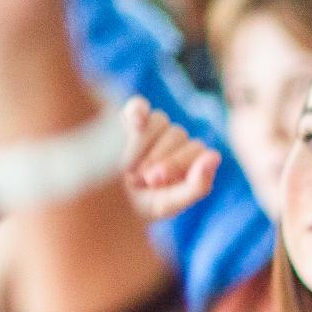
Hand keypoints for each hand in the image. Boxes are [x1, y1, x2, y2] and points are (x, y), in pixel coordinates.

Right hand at [118, 97, 223, 223]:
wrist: (96, 202)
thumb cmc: (135, 206)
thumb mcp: (167, 204)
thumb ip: (197, 185)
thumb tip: (215, 156)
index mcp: (188, 160)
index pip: (197, 149)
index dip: (177, 163)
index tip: (154, 182)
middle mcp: (172, 140)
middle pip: (177, 134)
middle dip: (159, 158)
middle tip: (138, 179)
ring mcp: (150, 127)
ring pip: (159, 121)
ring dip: (142, 144)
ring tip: (124, 167)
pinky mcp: (126, 117)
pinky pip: (139, 105)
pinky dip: (137, 111)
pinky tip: (134, 123)